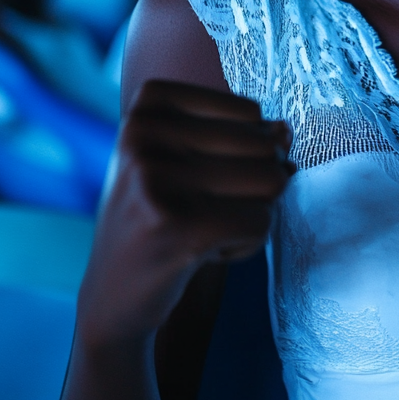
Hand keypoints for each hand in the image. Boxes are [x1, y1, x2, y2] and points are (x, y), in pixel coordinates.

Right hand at [77, 80, 293, 347]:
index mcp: (149, 103)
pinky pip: (261, 222)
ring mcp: (155, 179)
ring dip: (251, 214)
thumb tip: (286, 131)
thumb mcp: (192, 157)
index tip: (195, 179)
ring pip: (271, 181)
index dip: (243, 152)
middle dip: (253, 186)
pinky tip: (204, 252)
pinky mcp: (178, 227)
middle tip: (202, 210)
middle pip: (265, 145)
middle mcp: (144, 133)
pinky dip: (247, 243)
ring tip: (203, 229)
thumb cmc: (164, 213)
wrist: (112, 297)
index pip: (251, 113)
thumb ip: (245, 134)